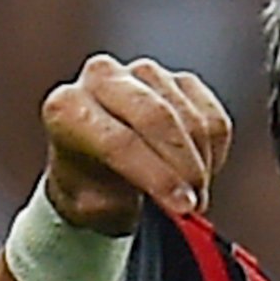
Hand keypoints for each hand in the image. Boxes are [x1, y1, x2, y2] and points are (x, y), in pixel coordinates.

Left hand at [41, 56, 229, 232]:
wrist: (97, 169)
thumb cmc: (91, 189)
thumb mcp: (93, 208)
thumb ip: (123, 204)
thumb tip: (170, 204)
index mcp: (66, 107)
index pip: (118, 140)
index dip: (156, 176)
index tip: (181, 207)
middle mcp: (101, 77)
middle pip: (156, 117)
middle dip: (183, 166)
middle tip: (195, 205)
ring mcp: (143, 73)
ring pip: (190, 117)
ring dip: (199, 164)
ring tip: (192, 195)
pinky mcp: (180, 79)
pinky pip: (212, 117)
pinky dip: (213, 152)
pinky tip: (198, 171)